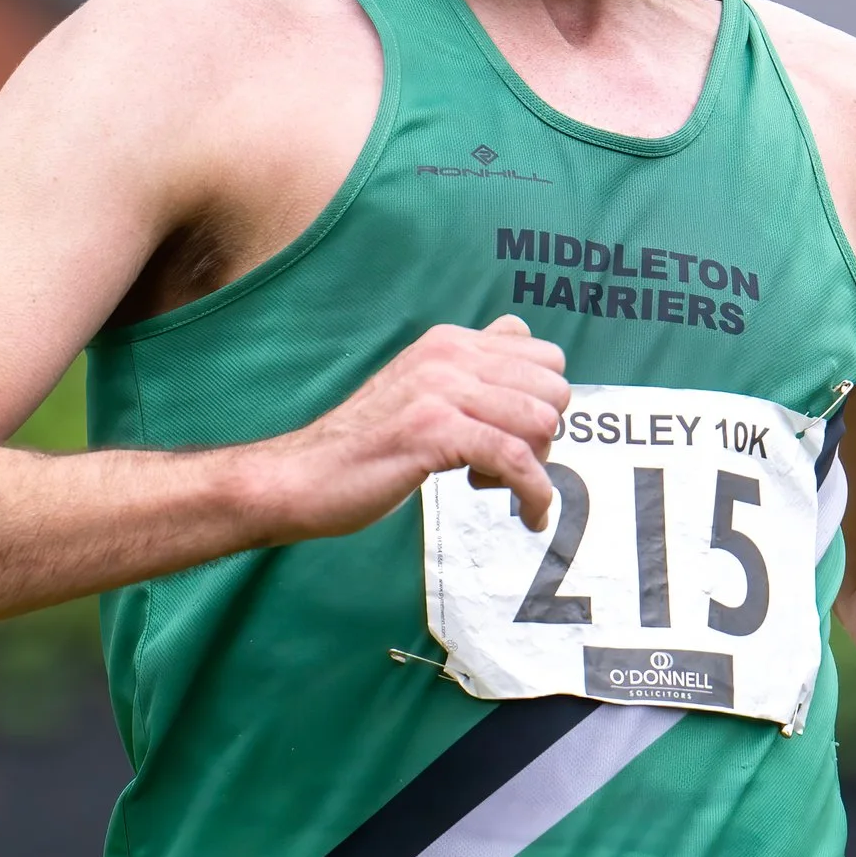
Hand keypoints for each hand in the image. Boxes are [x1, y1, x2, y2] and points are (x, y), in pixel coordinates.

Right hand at [251, 315, 570, 542]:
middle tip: (505, 465)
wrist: (302, 477)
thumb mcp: (422, 391)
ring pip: (540, 420)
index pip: (545, 354)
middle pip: (553, 388)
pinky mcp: (433, 432)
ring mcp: (440, 391)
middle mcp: (449, 355)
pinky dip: (535, 493)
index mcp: (449, 342)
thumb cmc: (365, 447)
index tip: (514, 434)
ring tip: (496, 485)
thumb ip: (470, 377)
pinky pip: (516, 459)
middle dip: (544, 435)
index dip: (542, 402)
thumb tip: (531, 377)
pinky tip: (529, 514)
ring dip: (536, 466)